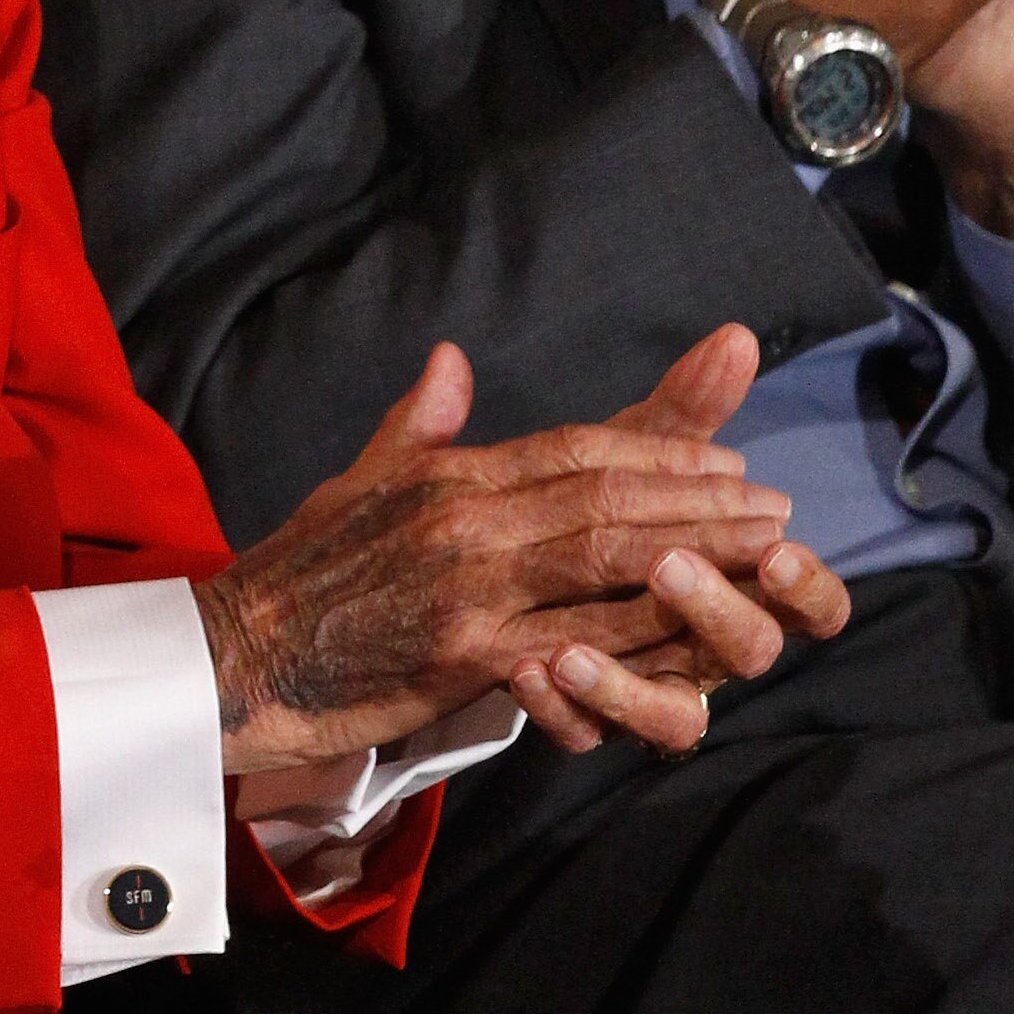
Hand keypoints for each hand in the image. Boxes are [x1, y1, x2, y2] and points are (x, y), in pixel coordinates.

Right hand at [192, 331, 828, 773]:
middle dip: (699, 496)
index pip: (575, 446)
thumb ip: (419, 423)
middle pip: (607, 495)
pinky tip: (697, 639)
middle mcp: (468, 517)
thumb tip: (449, 360)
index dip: (655, 449)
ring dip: (698, 555)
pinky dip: (644, 637)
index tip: (721, 454)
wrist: (240, 651)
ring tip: (766, 556)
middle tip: (774, 503)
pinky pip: (576, 641)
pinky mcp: (465, 653)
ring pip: (606, 558)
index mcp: (450, 473)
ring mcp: (470, 585)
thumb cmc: (302, 569)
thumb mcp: (360, 477)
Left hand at [519, 326, 849, 745]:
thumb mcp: (624, 459)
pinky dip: (562, 706)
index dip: (806, 583)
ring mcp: (648, 692)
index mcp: (737, 587)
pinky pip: (587, 735)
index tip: (783, 539)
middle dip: (717, 610)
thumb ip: (684, 410)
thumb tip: (737, 335)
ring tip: (571, 648)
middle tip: (672, 567)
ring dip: (629, 679)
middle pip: (748, 653)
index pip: (808, 603)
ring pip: (676, 716)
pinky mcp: (586, 723)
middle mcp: (705, 649)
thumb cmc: (586, 516)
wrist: (486, 589)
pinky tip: (527, 671)